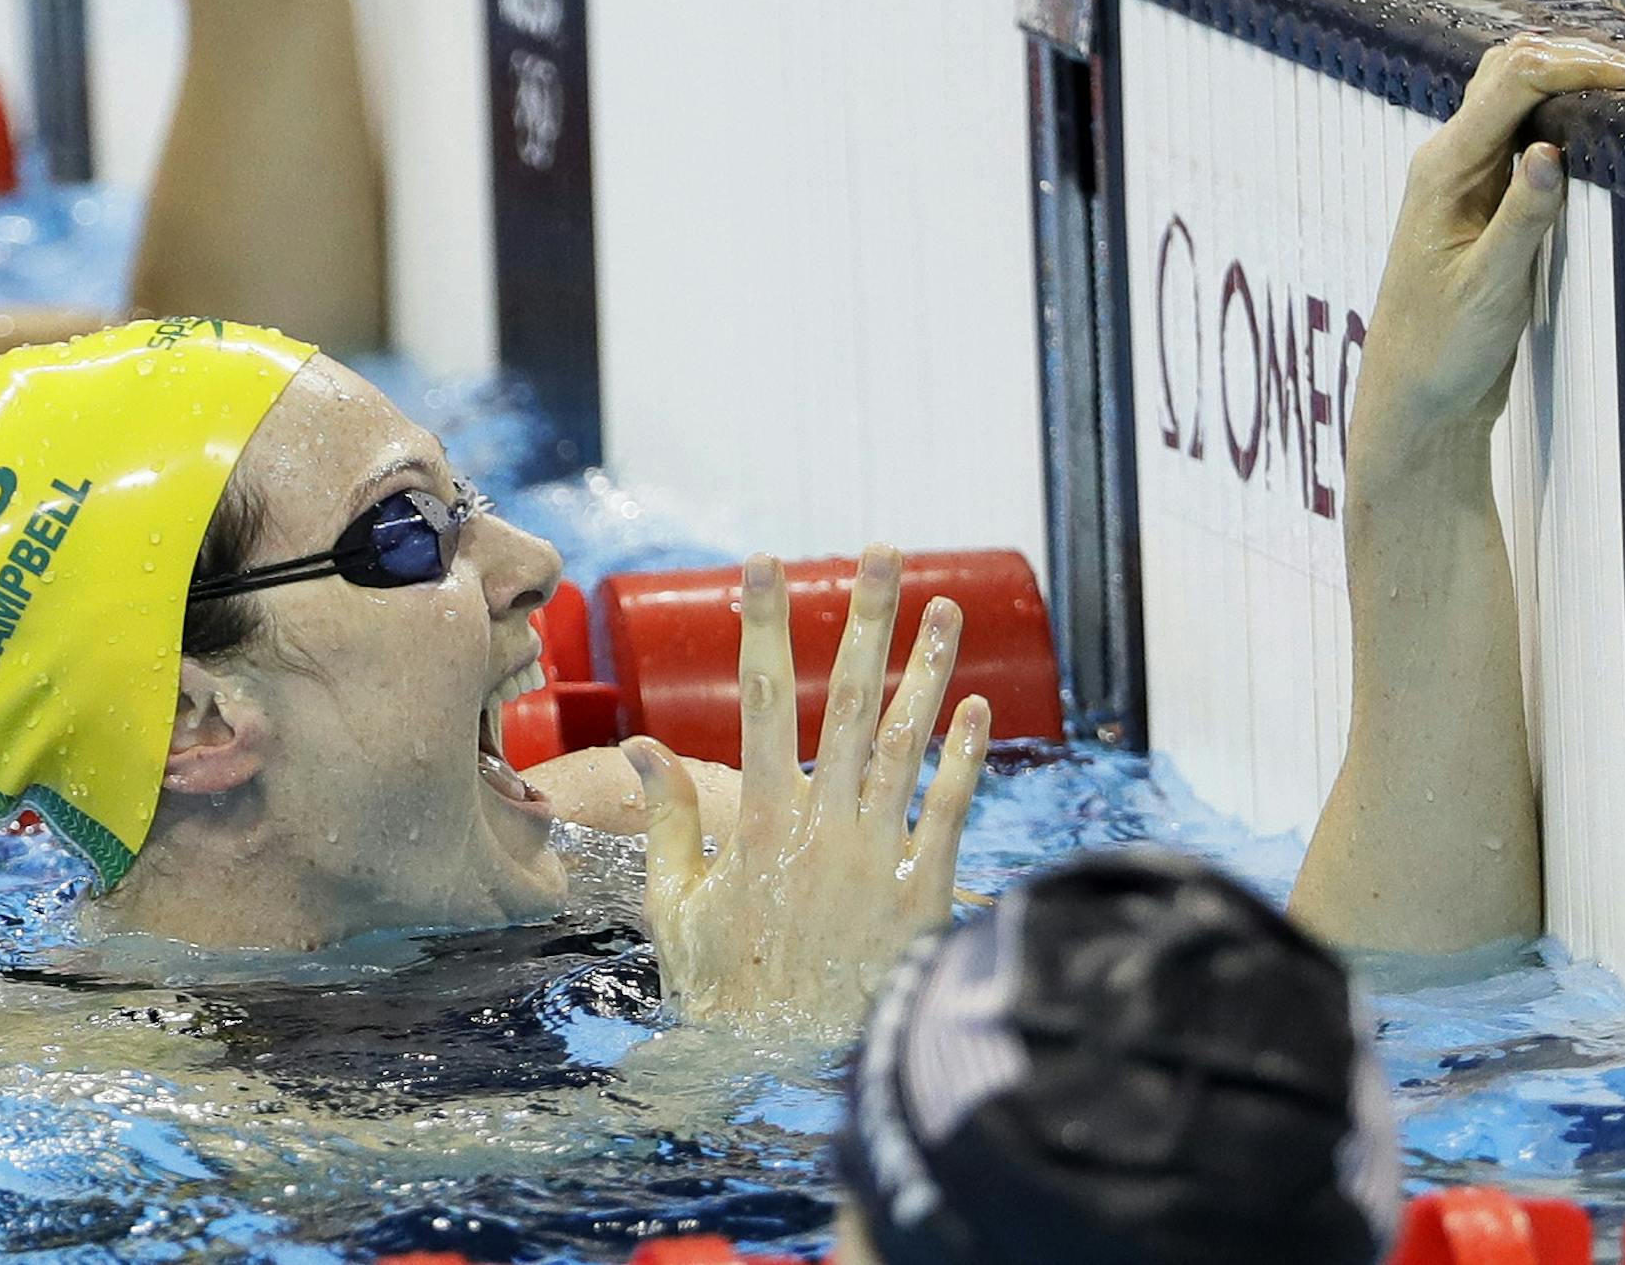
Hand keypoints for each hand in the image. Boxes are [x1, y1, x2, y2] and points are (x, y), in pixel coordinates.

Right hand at [624, 545, 989, 1028]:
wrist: (787, 1070)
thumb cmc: (723, 993)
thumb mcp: (675, 907)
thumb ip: (670, 821)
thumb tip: (644, 746)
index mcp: (759, 821)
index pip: (759, 699)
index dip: (762, 627)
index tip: (762, 566)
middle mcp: (823, 823)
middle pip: (845, 701)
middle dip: (864, 621)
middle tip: (882, 553)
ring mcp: (878, 855)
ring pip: (906, 742)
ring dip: (928, 670)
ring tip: (947, 608)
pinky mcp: (921, 893)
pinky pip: (950, 811)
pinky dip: (966, 758)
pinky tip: (980, 708)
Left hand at [1357, 35, 1624, 471]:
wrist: (1415, 392)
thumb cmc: (1441, 348)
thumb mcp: (1490, 287)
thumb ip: (1522, 218)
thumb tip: (1550, 150)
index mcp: (1443, 169)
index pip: (1515, 81)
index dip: (1585, 66)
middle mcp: (1450, 159)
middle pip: (1515, 68)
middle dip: (1585, 60)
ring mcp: (1466, 173)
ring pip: (1519, 93)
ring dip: (1577, 80)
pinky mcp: (1485, 194)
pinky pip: (1524, 129)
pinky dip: (1568, 111)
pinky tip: (1612, 122)